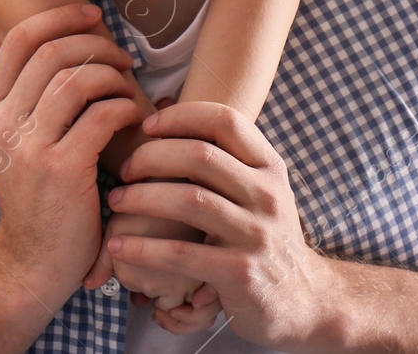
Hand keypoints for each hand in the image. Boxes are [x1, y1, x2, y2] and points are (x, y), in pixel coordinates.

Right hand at [0, 3, 144, 307]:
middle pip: (53, 53)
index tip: (90, 13)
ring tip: (129, 84)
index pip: (18, 39)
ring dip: (113, 75)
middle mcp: (4, 123)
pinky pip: (102, 115)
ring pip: (79, 80)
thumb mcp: (8, 140)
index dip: (58, 16)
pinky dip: (124, 107)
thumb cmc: (34, 195)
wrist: (32, 261)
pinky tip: (133, 117)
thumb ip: (11, 93)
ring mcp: (31, 146)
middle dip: (95, 43)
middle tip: (121, 55)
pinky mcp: (62, 169)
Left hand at [104, 102, 336, 351]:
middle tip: (124, 169)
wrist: (302, 301)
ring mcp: (257, 235)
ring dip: (141, 198)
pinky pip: (181, 253)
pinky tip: (119, 244)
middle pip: (200, 155)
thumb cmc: (262, 237)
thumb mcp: (259, 193)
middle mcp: (269, 195)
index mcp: (270, 167)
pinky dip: (143, 246)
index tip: (146, 125)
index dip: (179, 116)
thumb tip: (167, 116)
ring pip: (189, 200)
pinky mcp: (240, 273)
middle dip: (151, 157)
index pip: (224, 120)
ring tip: (115, 201)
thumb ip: (226, 162)